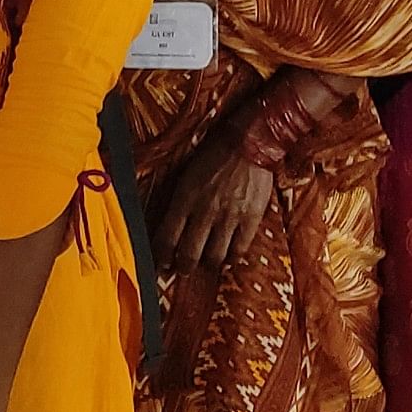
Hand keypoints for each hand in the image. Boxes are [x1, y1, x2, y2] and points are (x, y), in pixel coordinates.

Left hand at [157, 137, 273, 269]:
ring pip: (214, 256)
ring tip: (205, 266)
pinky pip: (240, 249)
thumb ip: (179, 199)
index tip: (160, 264)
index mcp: (185, 198)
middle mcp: (205, 211)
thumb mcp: (187, 173)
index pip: (166, 238)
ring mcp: (229, 217)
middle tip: (181, 271)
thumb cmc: (215, 152)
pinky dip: (232, 259)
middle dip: (182, 267)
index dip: (161, 256)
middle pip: (189, 254)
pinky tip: (228, 259)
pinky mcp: (251, 218)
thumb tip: (170, 222)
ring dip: (207, 265)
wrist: (249, 140)